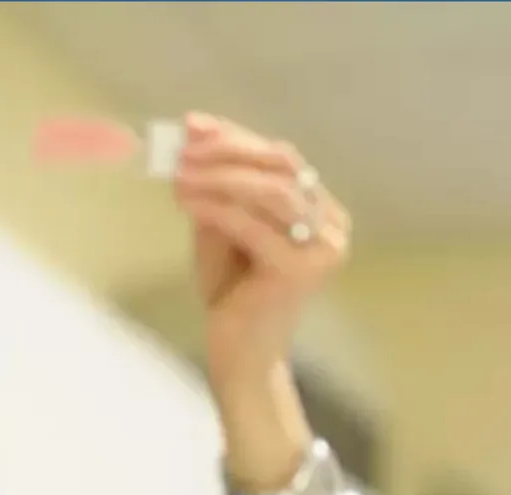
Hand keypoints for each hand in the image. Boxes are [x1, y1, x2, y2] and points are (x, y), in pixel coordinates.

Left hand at [174, 113, 351, 389]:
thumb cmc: (234, 293)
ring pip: (270, 191)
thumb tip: (193, 138)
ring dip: (219, 177)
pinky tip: (185, 200)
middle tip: (183, 149)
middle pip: (281, 167)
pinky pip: (253, 225)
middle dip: (227, 151)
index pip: (281, 158)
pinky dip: (215, 207)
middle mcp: (332, 225)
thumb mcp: (223, 229)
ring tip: (178, 175)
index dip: (236, 137)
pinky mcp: (301, 270)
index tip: (193, 124)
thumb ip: (217, 189)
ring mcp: (323, 248)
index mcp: (322, 210)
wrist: (241, 352)